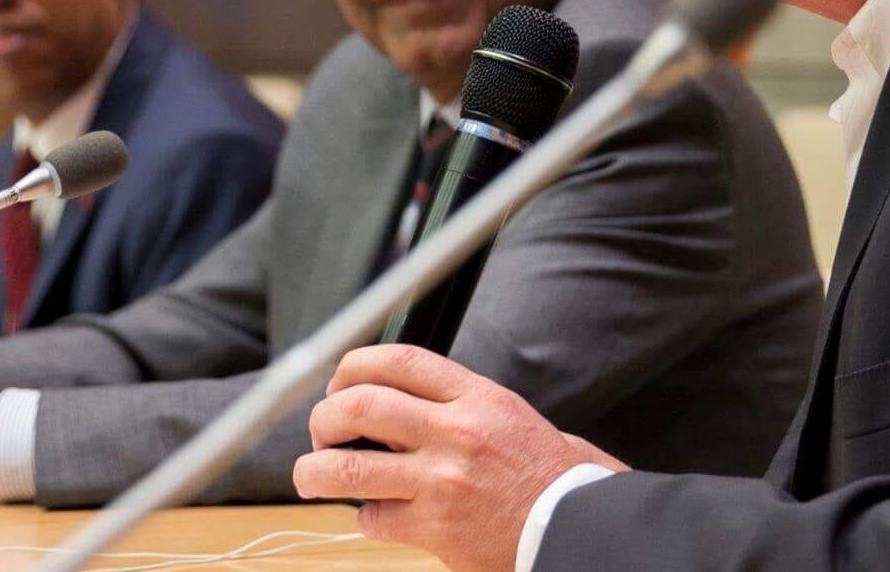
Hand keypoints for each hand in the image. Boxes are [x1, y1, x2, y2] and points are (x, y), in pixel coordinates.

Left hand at [292, 345, 625, 571]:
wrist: (577, 526)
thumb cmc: (549, 475)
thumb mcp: (509, 414)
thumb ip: (456, 402)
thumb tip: (395, 399)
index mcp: (476, 397)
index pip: (398, 360)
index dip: (353, 365)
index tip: (339, 381)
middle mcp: (456, 433)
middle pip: (359, 405)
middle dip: (324, 417)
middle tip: (321, 432)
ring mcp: (441, 482)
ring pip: (349, 467)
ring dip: (316, 471)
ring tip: (312, 476)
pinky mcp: (435, 529)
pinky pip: (374, 519)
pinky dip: (365, 518)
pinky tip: (377, 516)